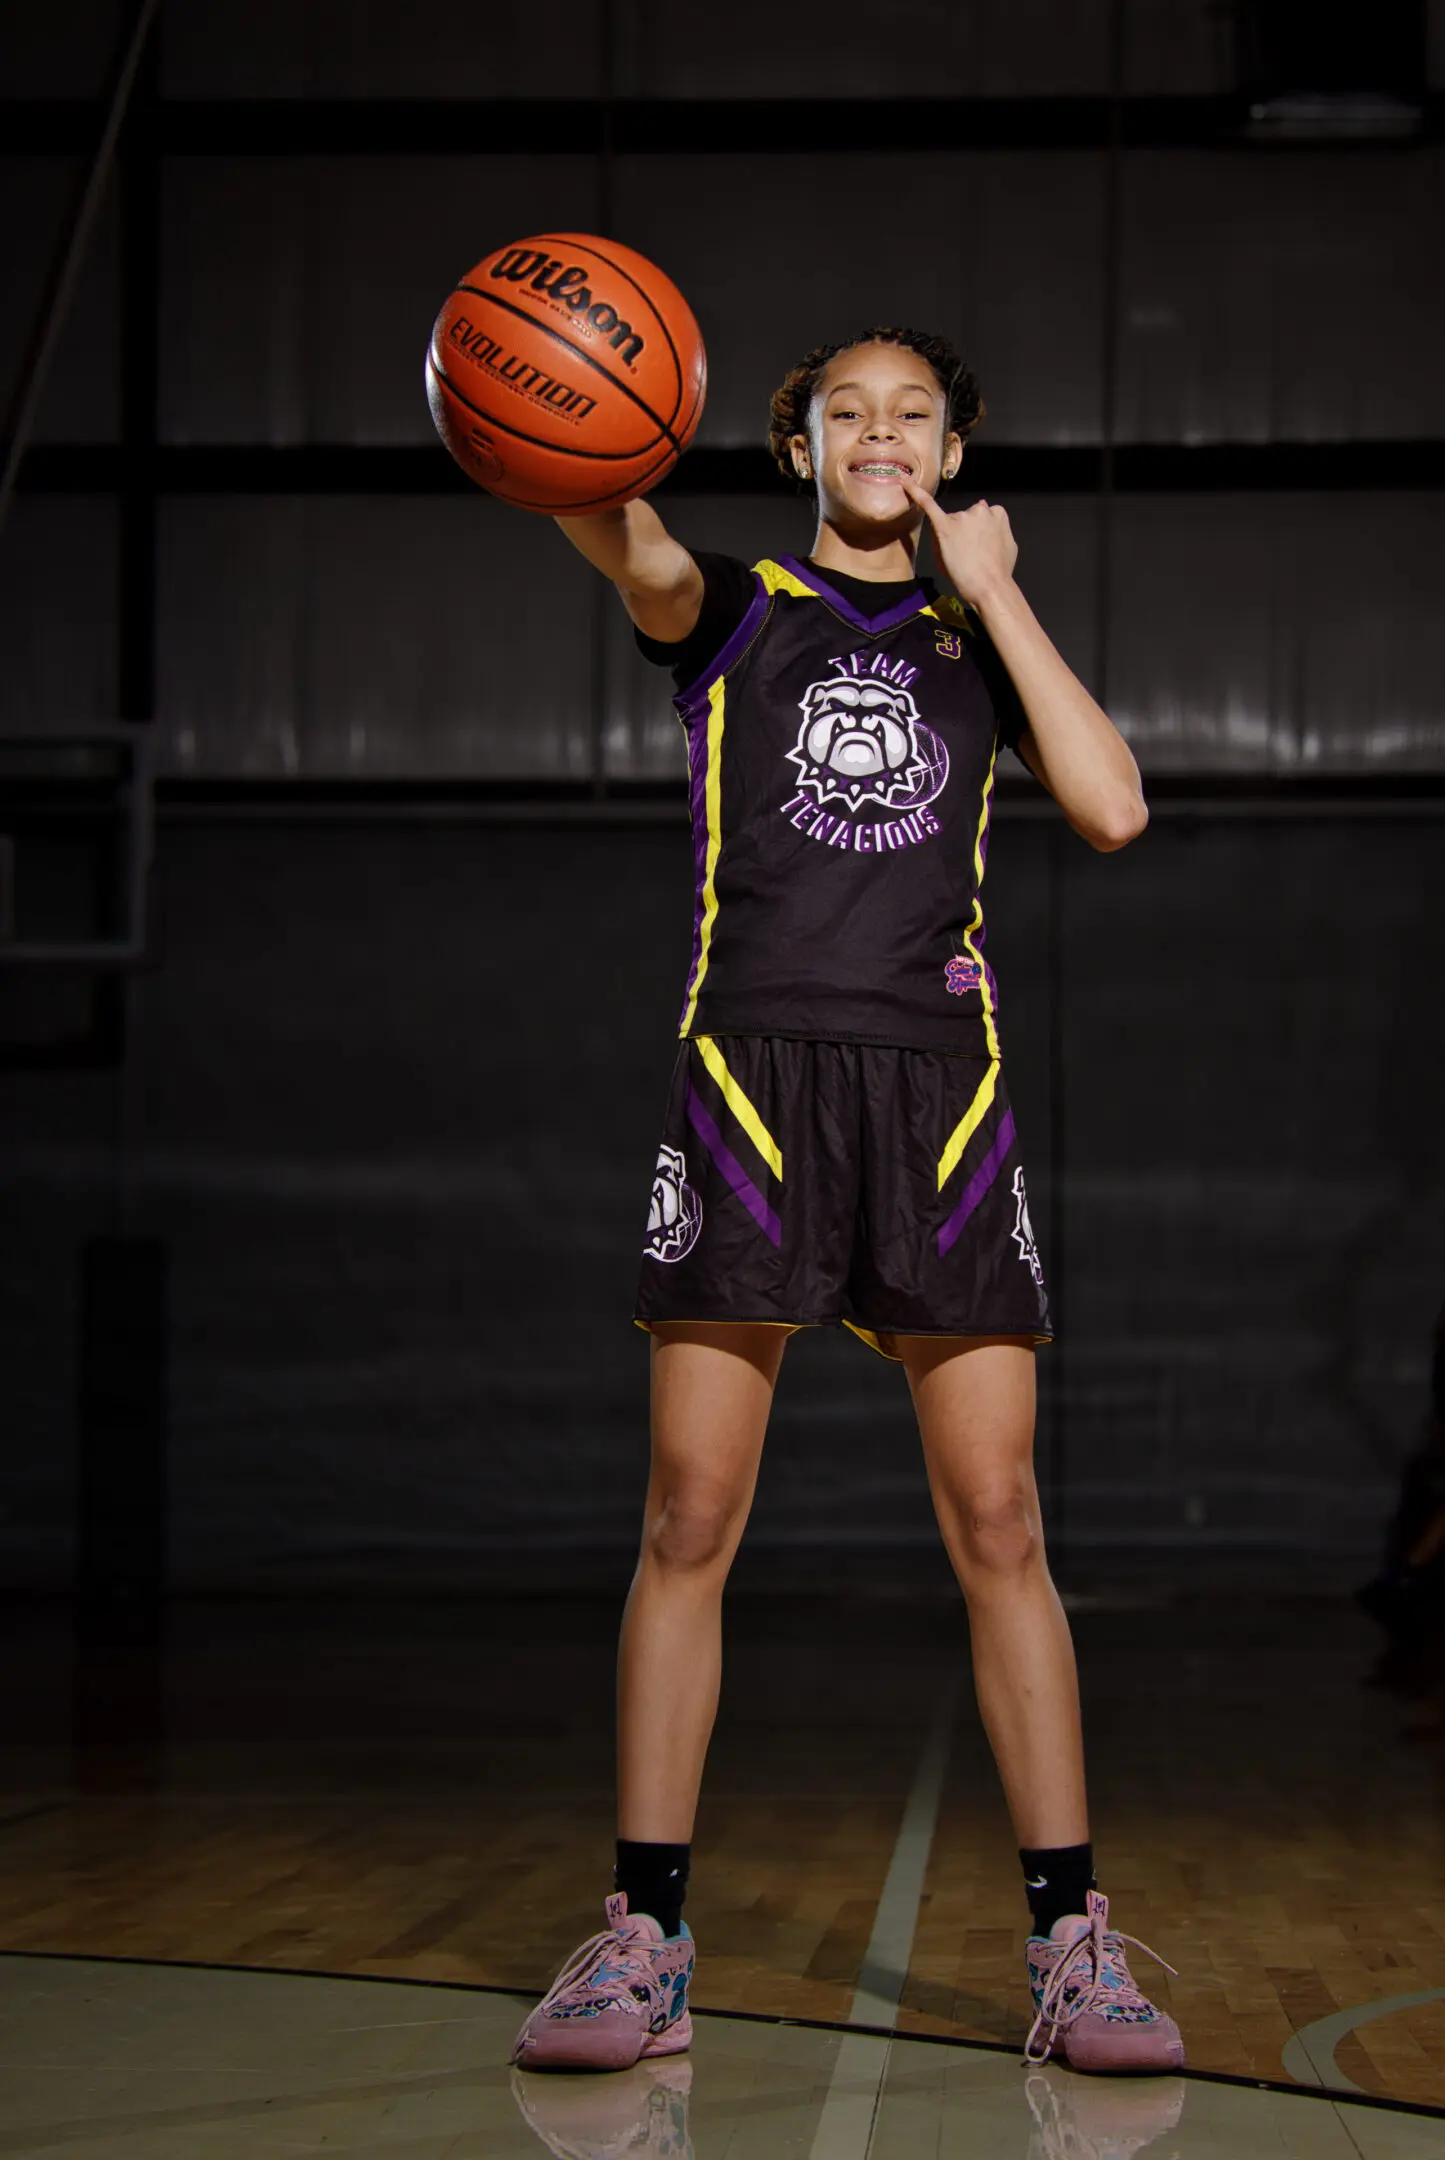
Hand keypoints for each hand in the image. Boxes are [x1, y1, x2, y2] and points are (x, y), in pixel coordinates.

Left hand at [901, 482, 1016, 607]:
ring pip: (950, 522)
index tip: (979, 546)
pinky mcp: (944, 526)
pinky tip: (905, 483)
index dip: (978, 532)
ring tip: (960, 558)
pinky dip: (915, 492)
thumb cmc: (999, 572)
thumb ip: (996, 531)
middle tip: (968, 554)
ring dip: (952, 536)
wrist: (990, 586)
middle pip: (965, 517)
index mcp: (997, 513)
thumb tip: (987, 525)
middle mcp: (979, 510)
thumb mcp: (1008, 546)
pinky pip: (928, 505)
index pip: (982, 515)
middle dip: (965, 532)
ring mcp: (962, 517)